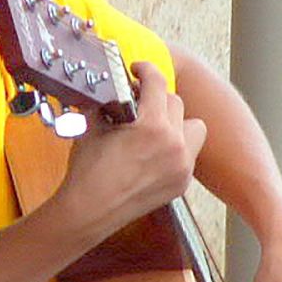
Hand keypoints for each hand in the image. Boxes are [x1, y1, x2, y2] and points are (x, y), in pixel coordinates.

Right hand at [59, 61, 206, 236]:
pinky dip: (176, 148)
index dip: (146, 70)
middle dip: (157, 99)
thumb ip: (108, 104)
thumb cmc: (88, 172)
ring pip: (193, 127)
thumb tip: (111, 90)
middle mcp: (173, 144)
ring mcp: (181, 166)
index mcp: (151, 126)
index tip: (139, 70)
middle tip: (139, 102)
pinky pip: (189, 154)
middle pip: (176, 102)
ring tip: (156, 128)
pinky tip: (154, 154)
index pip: (157, 83)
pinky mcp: (182, 183)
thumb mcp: (92, 128)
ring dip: (177, 122)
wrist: (89, 211)